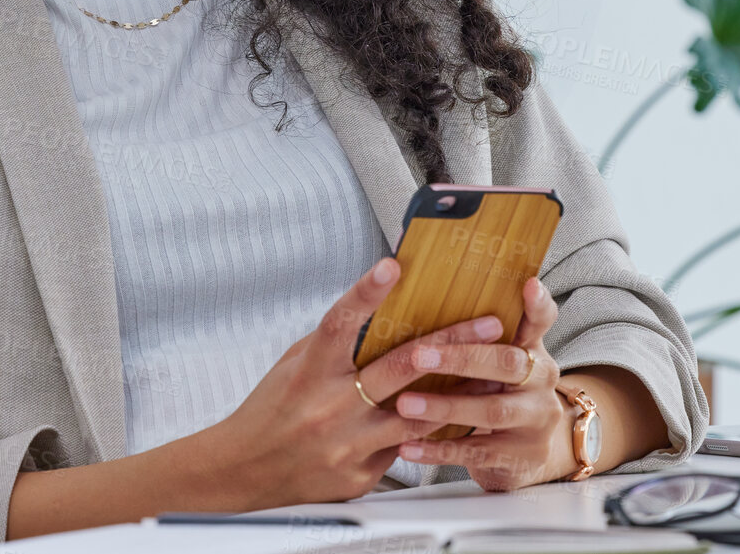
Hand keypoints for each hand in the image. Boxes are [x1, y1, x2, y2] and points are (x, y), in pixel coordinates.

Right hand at [202, 257, 511, 507]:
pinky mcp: (361, 473)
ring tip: (494, 370)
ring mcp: (348, 443)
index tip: (392, 266)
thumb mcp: (296, 365)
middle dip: (450, 341)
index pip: (339, 324)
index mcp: (309, 373)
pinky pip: (409, 445)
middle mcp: (329, 407)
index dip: (366, 293)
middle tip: (487, 323)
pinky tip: (465, 411)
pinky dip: (436, 426)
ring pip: (418, 412)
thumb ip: (336, 342)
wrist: (245, 472)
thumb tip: (378, 308)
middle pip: (399, 367)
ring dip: (460, 390)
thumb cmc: (271, 411)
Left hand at [391, 277, 579, 491]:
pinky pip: (476, 452)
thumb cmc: (500, 395)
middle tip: (419, 356)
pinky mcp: (519, 456)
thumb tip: (428, 292)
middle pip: (509, 363)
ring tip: (405, 404)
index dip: (537, 304)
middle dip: (462, 359)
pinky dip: (439, 451)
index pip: (542, 320)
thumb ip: (481, 335)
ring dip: (445, 406)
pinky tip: (408, 446)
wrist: (527, 455)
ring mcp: (535, 420)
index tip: (527, 285)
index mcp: (533, 350)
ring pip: (491, 410)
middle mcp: (542, 381)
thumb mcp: (501, 363)